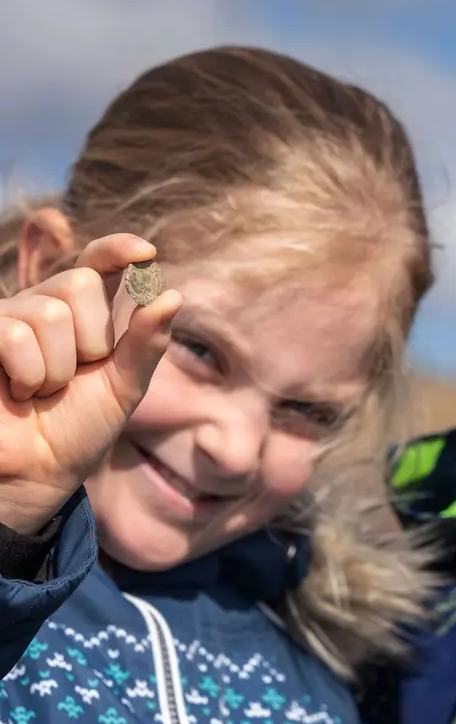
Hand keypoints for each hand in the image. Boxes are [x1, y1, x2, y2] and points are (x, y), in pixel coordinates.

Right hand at [0, 234, 181, 533]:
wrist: (37, 474)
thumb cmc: (79, 429)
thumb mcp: (125, 386)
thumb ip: (147, 342)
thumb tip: (172, 295)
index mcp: (84, 315)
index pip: (98, 263)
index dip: (117, 249)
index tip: (146, 252)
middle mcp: (44, 307)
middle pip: (78, 283)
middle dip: (91, 338)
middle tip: (76, 377)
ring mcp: (8, 320)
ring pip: (47, 312)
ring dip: (57, 366)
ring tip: (43, 391)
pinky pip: (13, 333)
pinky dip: (28, 372)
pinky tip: (18, 392)